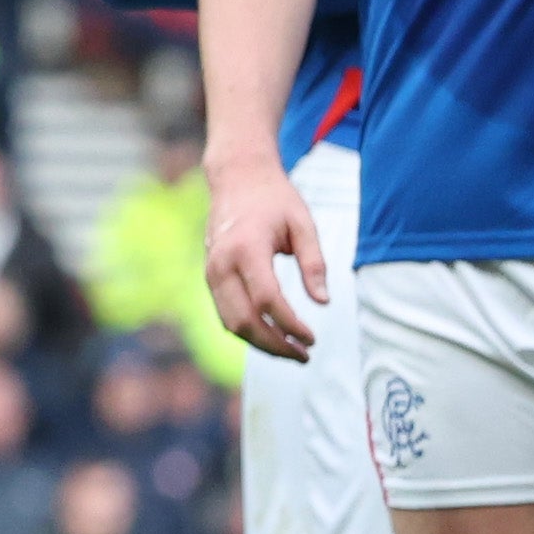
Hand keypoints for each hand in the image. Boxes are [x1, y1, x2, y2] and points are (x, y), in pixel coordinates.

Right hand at [204, 152, 326, 361]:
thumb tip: (323, 302)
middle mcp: (222, 264)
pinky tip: (274, 335)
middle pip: (243, 320)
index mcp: (247, 248)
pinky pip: (226, 314)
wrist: (236, 179)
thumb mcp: (304, 224)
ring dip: (261, 344)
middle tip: (304, 355)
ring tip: (292, 351)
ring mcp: (211, 272)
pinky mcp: (210, 277)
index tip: (312, 338)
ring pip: (231, 323)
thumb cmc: (275, 200)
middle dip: (275, 345)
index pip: (266, 300)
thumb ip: (314, 263)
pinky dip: (248, 331)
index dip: (290, 325)